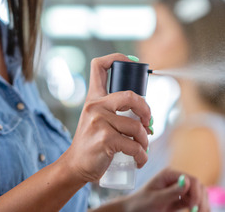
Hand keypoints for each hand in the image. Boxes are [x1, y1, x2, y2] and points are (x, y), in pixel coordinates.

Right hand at [57, 53, 152, 183]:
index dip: (118, 58)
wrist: (76, 166)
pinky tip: (139, 160)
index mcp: (94, 97)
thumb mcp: (98, 120)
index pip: (99, 66)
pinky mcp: (105, 139)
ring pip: (136, 126)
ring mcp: (99, 121)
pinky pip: (133, 144)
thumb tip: (148, 115)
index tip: (134, 63)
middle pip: (130, 95)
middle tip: (149, 123)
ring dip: (145, 140)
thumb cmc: (92, 143)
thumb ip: (116, 111)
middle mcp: (94, 106)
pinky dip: (141, 154)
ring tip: (142, 148)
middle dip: (146, 109)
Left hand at [122, 169, 209, 211]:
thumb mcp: (155, 199)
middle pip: (198, 187)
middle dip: (201, 200)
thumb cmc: (140, 204)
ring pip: (199, 194)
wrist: (133, 211)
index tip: (193, 207)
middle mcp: (177, 179)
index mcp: (170, 174)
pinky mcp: (180, 199)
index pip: (191, 180)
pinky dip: (199, 207)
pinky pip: (194, 201)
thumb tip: (187, 182)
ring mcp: (179, 189)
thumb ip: (171, 191)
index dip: (196, 193)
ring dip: (203, 204)